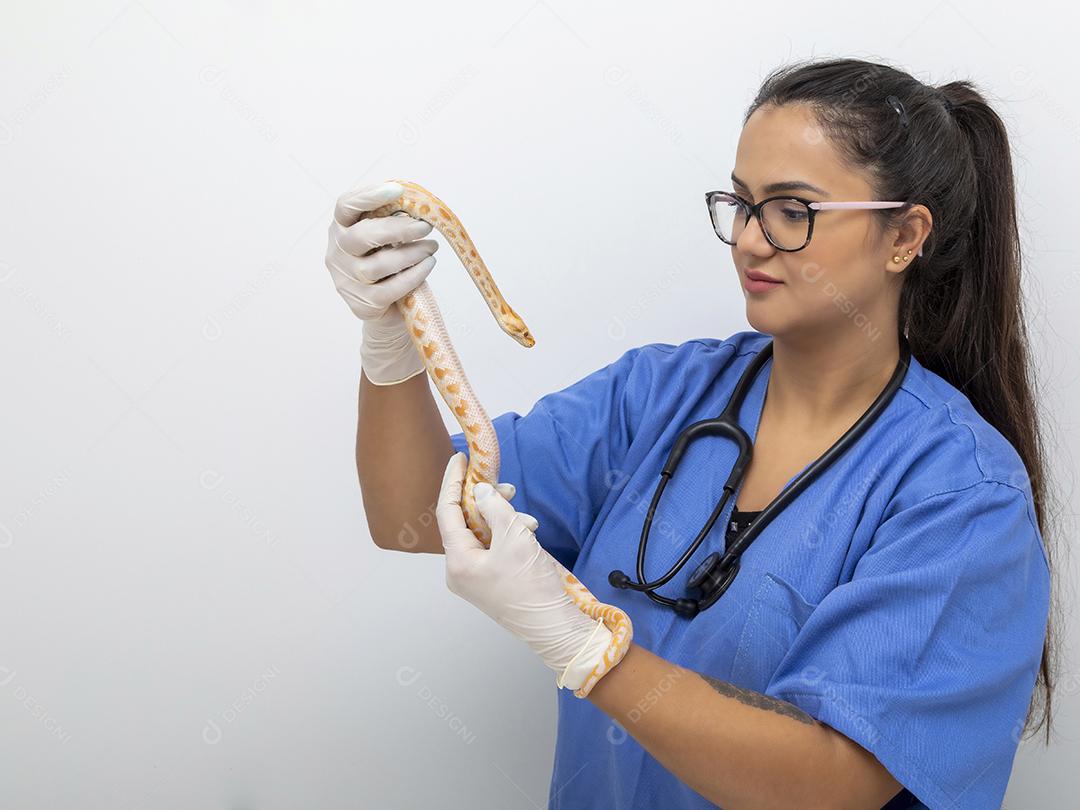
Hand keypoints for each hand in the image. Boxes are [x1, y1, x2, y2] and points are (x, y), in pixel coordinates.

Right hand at [324, 180, 439, 384]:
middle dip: (399, 229)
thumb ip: (391, 219)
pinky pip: (391, 288)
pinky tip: (427, 265)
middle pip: (362, 236)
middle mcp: (337, 253)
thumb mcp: (385, 238)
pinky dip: (414, 275)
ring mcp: (347, 280)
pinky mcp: (363, 304)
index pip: (346, 206)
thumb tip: (418, 203)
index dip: (369, 196)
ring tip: (431, 248)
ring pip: (380, 264)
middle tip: (426, 227)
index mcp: (341, 228)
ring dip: (412, 253)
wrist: (387, 307)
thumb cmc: (388, 262)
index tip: (397, 190)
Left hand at [435, 452, 613, 691]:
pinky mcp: (491, 581)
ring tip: (528, 521)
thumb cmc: (532, 587)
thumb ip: (494, 508)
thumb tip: (480, 491)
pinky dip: (508, 535)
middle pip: (465, 522)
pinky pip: (493, 548)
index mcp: (457, 562)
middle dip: (485, 502)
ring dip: (502, 519)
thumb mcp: (514, 537)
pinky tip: (528, 534)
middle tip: (507, 487)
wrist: (555, 626)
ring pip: (482, 534)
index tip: (460, 458)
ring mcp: (475, 578)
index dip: (452, 482)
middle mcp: (460, 570)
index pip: (447, 512)